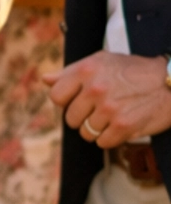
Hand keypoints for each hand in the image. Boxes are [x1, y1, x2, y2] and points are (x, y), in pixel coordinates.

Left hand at [43, 52, 170, 148]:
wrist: (170, 82)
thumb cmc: (135, 71)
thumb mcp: (102, 61)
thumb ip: (71, 72)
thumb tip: (45, 80)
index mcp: (86, 70)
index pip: (56, 96)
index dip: (67, 101)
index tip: (80, 100)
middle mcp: (95, 88)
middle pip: (70, 118)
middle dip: (83, 117)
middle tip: (101, 108)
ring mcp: (109, 109)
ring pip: (85, 133)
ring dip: (97, 129)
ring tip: (113, 116)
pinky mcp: (123, 126)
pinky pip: (102, 142)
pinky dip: (111, 138)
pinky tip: (121, 124)